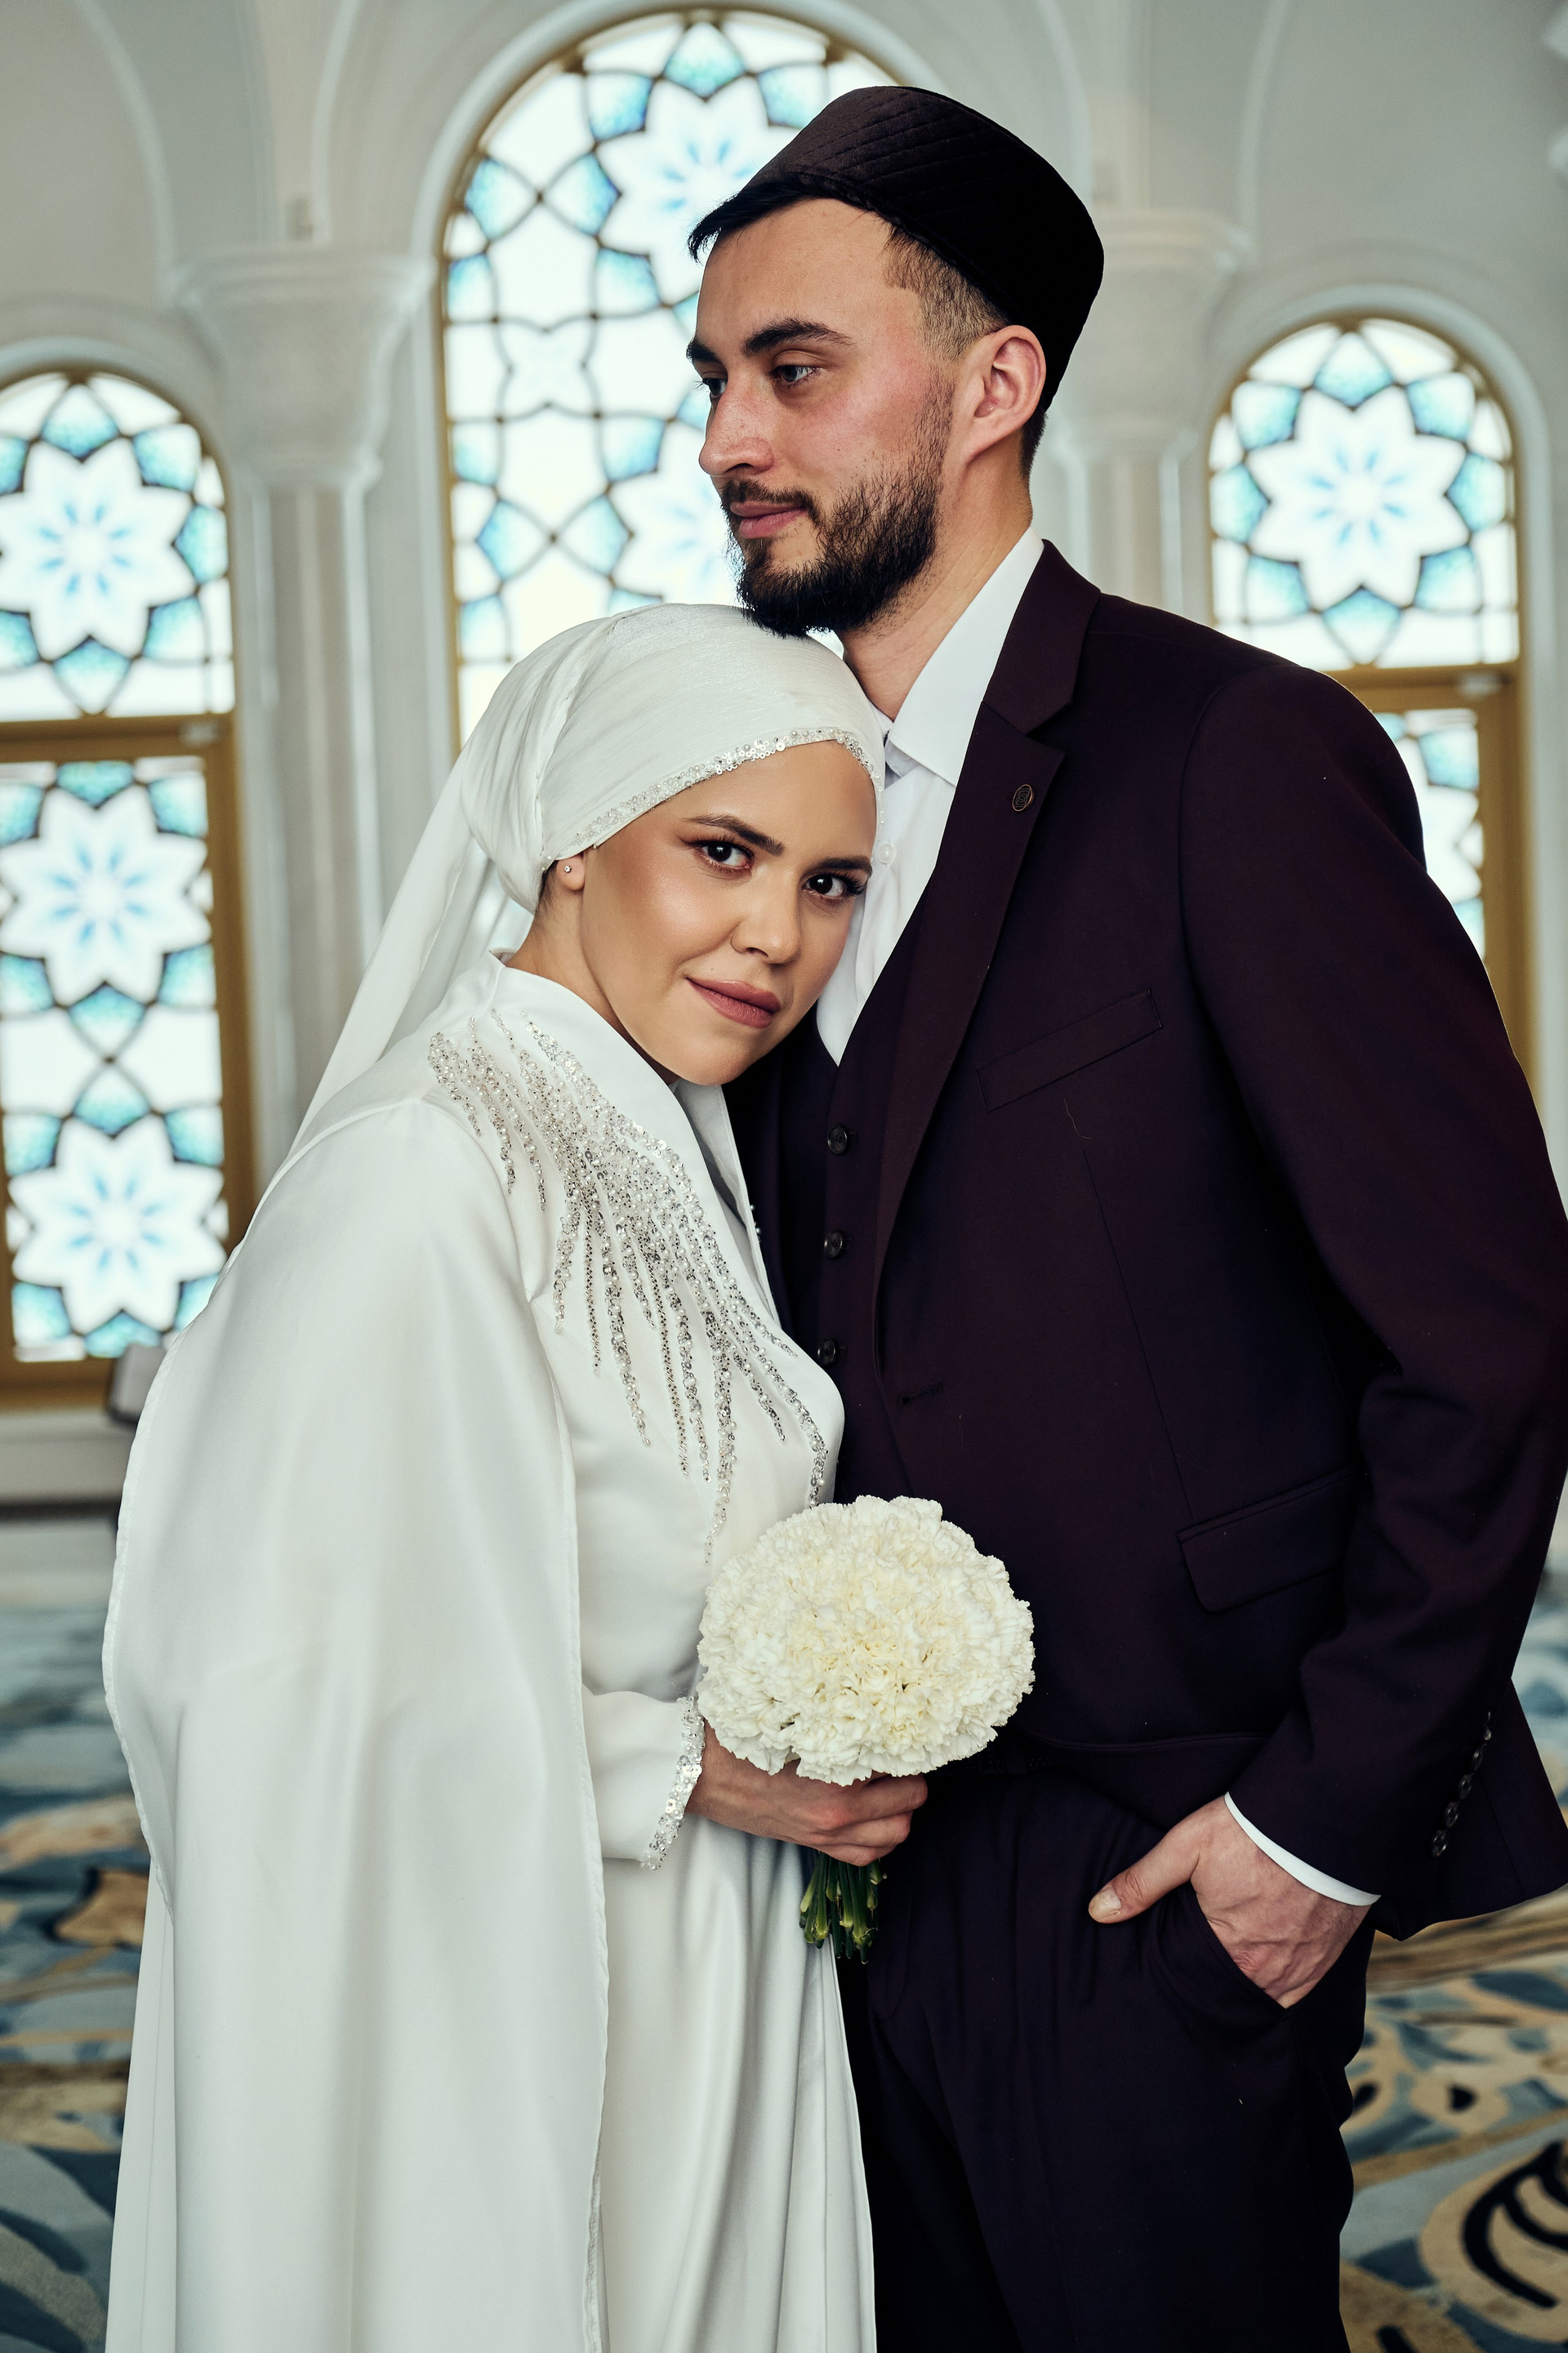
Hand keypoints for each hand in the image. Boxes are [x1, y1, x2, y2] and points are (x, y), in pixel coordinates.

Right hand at [686, 1724, 926, 1863]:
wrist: (702, 1775)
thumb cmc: (742, 1741)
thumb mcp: (794, 1721)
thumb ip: (834, 1719)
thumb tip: (871, 1700)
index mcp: (835, 1777)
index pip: (899, 1761)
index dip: (909, 1741)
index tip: (910, 1727)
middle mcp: (838, 1812)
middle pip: (910, 1799)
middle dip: (915, 1776)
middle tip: (905, 1755)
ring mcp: (828, 1833)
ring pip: (897, 1832)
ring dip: (903, 1808)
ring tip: (893, 1785)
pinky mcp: (816, 1845)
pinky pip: (868, 1855)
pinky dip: (881, 1837)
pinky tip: (876, 1815)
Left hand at [1086, 1796, 1368, 2007]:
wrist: (1325, 1814)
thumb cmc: (1252, 1829)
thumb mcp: (1186, 1846)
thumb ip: (1142, 1883)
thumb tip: (1098, 1912)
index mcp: (1229, 1952)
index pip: (1194, 1984)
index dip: (1181, 1978)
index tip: (1173, 1970)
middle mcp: (1268, 1972)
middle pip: (1231, 1993)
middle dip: (1213, 1986)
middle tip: (1197, 1970)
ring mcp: (1303, 1967)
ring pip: (1266, 1995)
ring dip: (1248, 1987)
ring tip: (1230, 1968)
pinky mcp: (1328, 1955)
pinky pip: (1299, 1988)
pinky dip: (1281, 1983)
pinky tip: (1267, 1968)